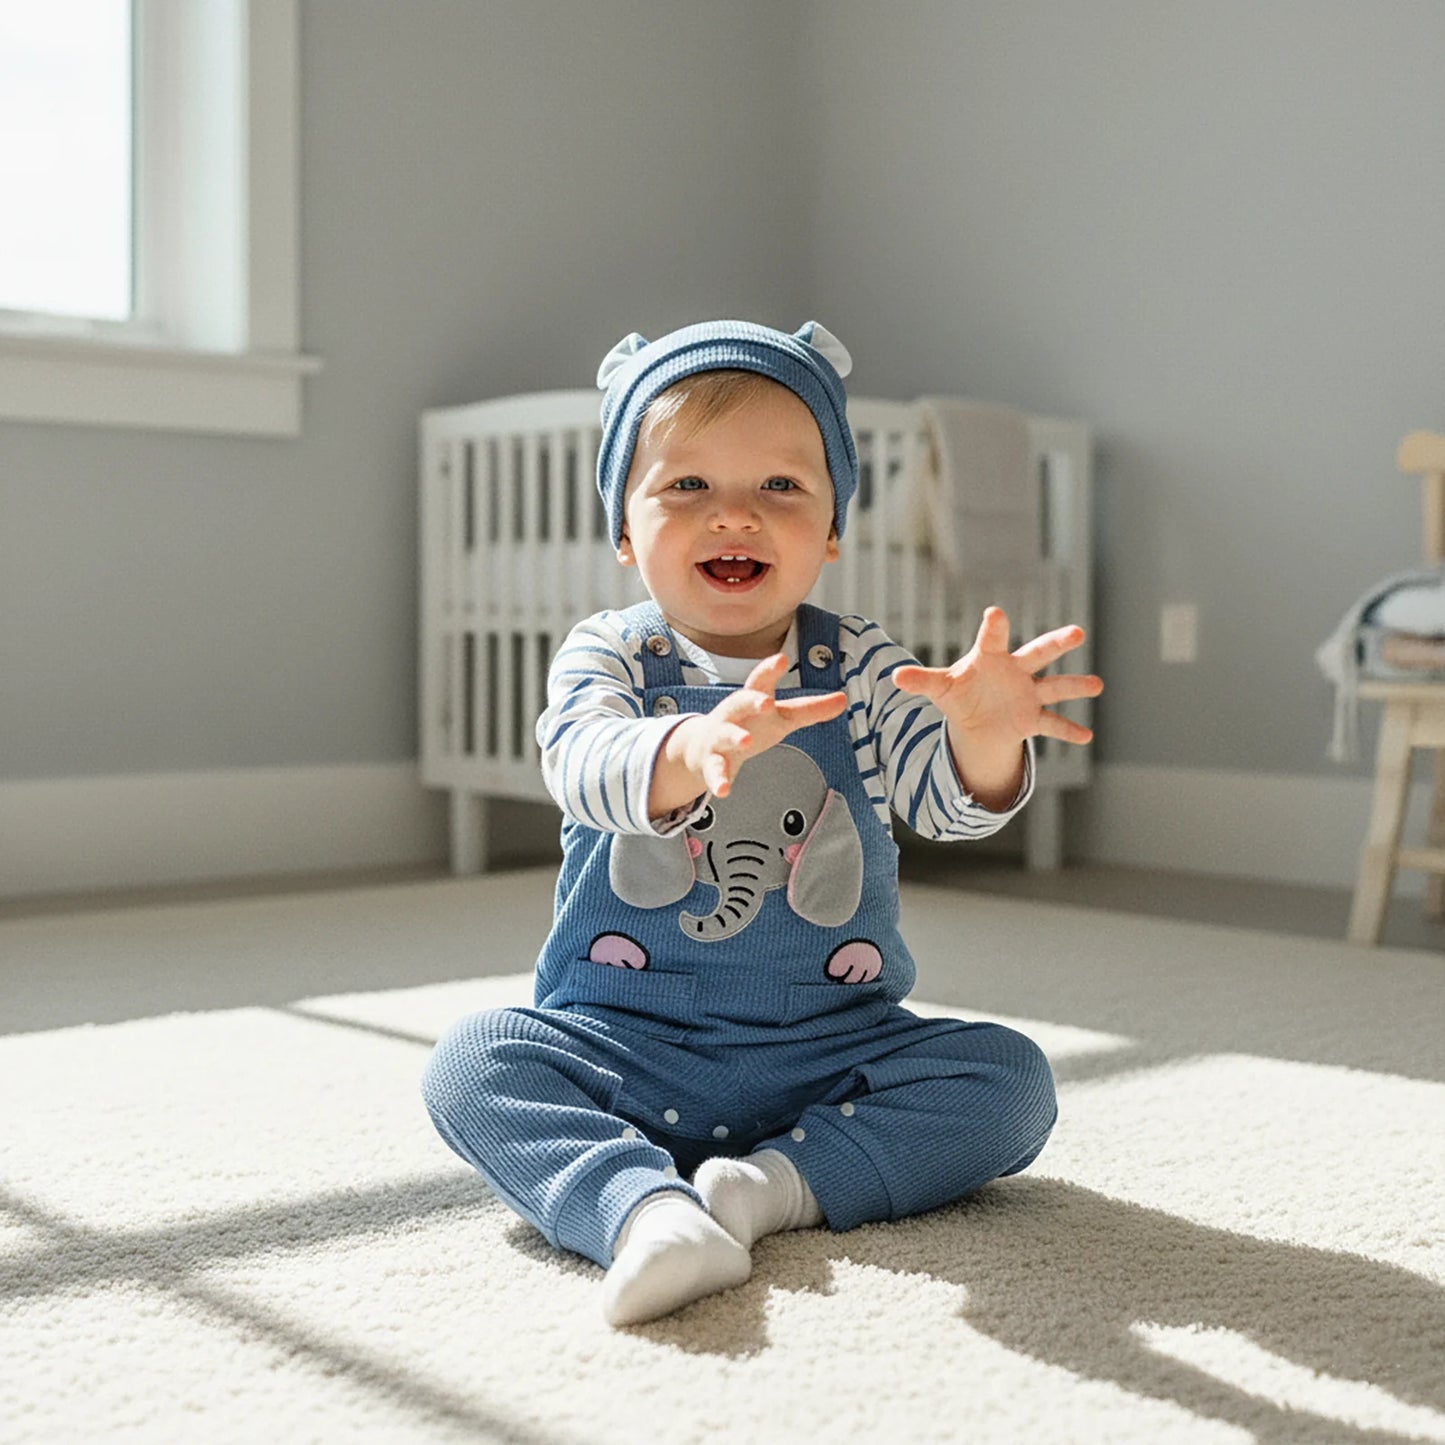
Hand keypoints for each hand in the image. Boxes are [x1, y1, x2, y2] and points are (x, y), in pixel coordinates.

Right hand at [673, 653, 845, 798]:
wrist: (703, 747)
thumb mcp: (781, 717)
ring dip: (734, 737)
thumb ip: (810, 709)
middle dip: (750, 700)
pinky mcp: (711, 762)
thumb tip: (843, 699)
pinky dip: (718, 780)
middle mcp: (733, 715)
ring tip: (745, 742)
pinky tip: (723, 790)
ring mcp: (719, 737)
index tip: (781, 660)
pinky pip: (714, 770)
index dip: (769, 670)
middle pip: (739, 702)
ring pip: (724, 735)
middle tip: (765, 702)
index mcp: (752, 699)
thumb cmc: (749, 725)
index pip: (760, 680)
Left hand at [893, 607, 1101, 749]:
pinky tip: (1086, 737)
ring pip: (1054, 687)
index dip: (993, 627)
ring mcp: (1028, 694)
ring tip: (1096, 684)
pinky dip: (1068, 730)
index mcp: (990, 658)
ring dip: (1075, 686)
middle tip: (1077, 632)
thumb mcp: (940, 687)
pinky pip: (1052, 724)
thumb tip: (894, 678)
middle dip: (1055, 643)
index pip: (992, 639)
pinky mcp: (1032, 718)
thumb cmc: (961, 692)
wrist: (977, 718)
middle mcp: (1015, 672)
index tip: (995, 614)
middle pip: (1037, 653)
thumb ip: (922, 681)